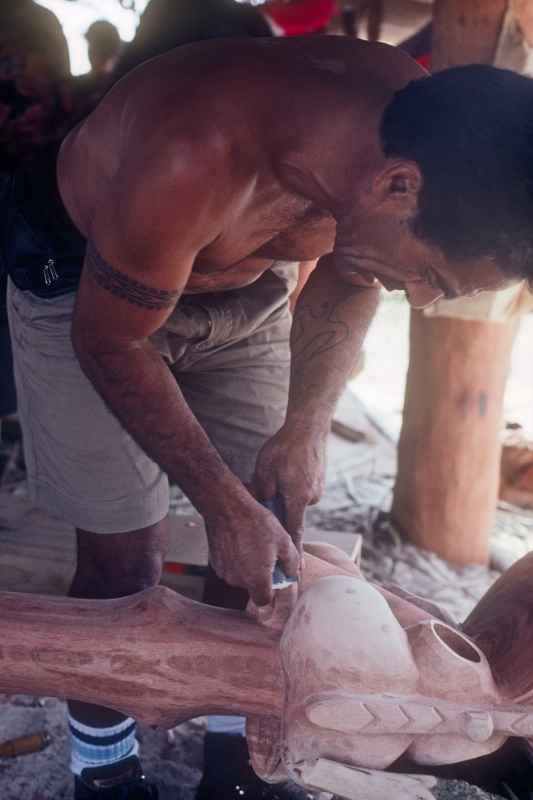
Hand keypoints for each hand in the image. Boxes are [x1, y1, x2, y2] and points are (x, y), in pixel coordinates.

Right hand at [205, 494, 299, 606]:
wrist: (227, 507)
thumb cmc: (255, 523)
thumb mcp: (283, 540)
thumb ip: (291, 563)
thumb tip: (293, 573)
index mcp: (256, 579)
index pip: (264, 601)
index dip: (271, 593)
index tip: (275, 579)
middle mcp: (237, 580)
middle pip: (252, 588)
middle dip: (260, 576)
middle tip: (267, 556)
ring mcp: (224, 572)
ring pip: (241, 577)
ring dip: (248, 567)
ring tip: (253, 545)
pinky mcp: (215, 563)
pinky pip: (230, 568)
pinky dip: (236, 560)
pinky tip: (241, 542)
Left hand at [253, 424, 327, 551]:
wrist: (308, 427)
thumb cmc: (284, 448)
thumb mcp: (264, 471)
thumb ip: (263, 494)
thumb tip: (262, 508)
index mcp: (297, 499)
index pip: (294, 533)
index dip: (293, 553)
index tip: (297, 572)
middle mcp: (311, 497)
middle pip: (291, 513)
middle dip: (279, 509)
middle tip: (269, 492)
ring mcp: (318, 488)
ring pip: (296, 500)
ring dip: (285, 494)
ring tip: (279, 473)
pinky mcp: (319, 480)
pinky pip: (302, 490)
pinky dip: (294, 485)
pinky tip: (288, 470)